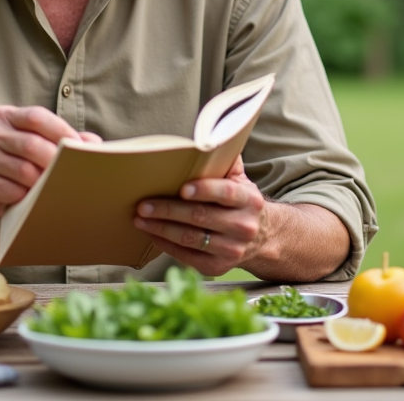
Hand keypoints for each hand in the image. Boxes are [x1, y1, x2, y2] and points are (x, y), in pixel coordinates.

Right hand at [0, 106, 99, 216]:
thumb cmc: (15, 160)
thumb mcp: (35, 142)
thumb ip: (63, 139)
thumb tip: (93, 144)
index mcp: (5, 116)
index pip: (35, 117)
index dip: (61, 131)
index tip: (79, 147)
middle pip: (31, 145)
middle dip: (56, 160)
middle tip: (72, 172)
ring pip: (23, 171)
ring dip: (43, 182)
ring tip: (55, 187)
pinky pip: (12, 191)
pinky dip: (27, 196)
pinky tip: (32, 198)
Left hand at [133, 156, 266, 275]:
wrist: (263, 237)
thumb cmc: (241, 203)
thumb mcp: (241, 181)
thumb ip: (226, 161)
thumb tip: (209, 137)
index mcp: (249, 200)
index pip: (225, 193)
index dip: (204, 190)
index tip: (181, 188)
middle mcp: (243, 226)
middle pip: (200, 217)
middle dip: (168, 210)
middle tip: (143, 204)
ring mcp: (231, 249)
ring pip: (190, 239)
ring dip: (161, 228)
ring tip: (139, 219)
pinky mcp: (218, 266)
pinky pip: (187, 256)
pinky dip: (166, 245)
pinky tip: (151, 234)